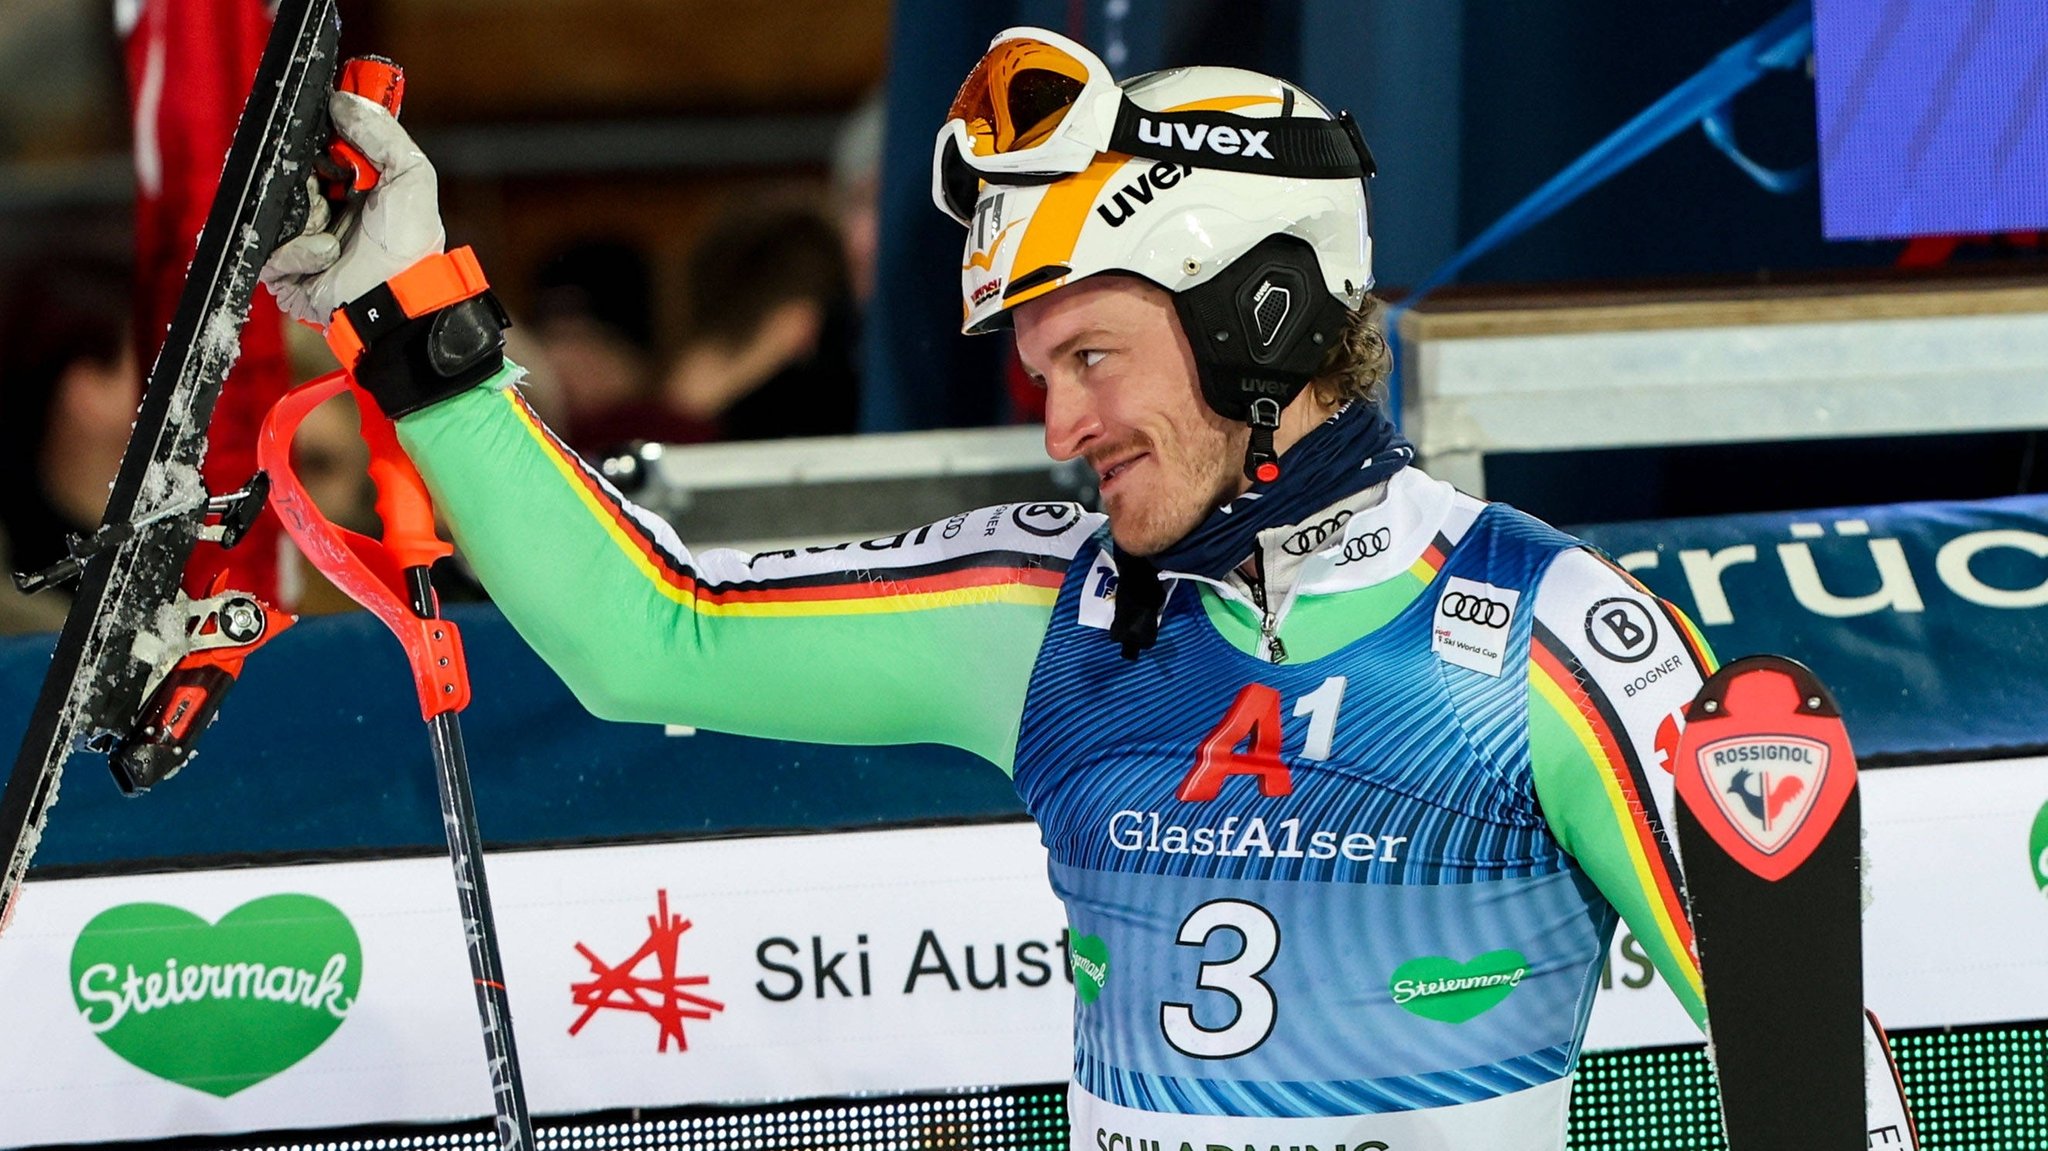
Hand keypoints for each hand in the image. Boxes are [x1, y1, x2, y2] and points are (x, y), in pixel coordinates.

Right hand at [260, 90, 444, 326]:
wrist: (395, 298)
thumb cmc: (409, 244)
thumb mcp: (411, 175)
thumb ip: (382, 132)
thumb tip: (344, 99)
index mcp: (355, 189)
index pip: (320, 149)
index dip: (319, 137)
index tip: (326, 131)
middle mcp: (327, 211)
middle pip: (291, 173)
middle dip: (308, 175)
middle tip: (328, 184)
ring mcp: (302, 239)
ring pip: (277, 206)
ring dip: (307, 214)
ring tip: (332, 227)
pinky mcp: (284, 270)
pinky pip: (271, 246)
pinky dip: (300, 248)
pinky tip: (328, 256)